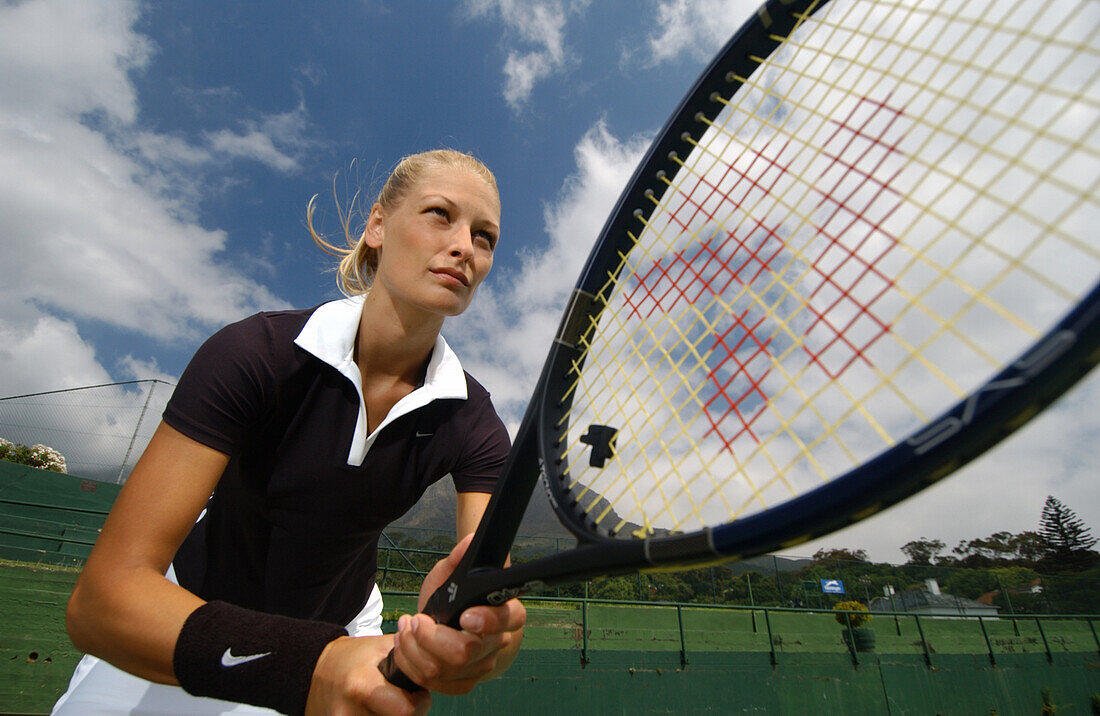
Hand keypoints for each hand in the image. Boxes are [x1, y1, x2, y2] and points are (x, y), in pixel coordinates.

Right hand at [306, 634, 430, 715]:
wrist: (314, 673)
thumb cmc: (353, 658)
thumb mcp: (381, 646)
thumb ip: (411, 650)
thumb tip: (438, 649)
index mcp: (361, 685)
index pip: (406, 710)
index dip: (419, 701)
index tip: (417, 691)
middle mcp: (350, 712)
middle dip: (408, 712)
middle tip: (405, 698)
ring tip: (388, 701)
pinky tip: (376, 708)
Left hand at [391, 534, 526, 693]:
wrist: (443, 623)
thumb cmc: (451, 596)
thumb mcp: (449, 574)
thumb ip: (459, 558)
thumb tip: (471, 538)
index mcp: (505, 612)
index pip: (508, 620)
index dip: (487, 621)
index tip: (463, 615)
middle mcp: (496, 643)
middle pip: (466, 652)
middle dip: (430, 636)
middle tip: (416, 620)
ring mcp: (480, 667)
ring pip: (443, 670)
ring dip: (413, 648)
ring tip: (406, 628)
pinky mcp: (461, 683)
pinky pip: (433, 684)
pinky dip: (411, 665)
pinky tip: (407, 647)